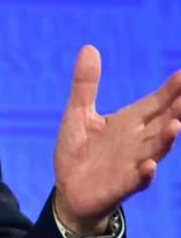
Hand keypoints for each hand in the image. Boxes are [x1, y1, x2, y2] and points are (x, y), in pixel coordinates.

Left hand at [53, 45, 180, 233]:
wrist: (68, 190)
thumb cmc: (78, 151)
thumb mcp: (78, 112)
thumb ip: (85, 84)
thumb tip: (89, 47)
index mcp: (128, 123)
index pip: (154, 103)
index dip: (170, 90)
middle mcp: (136, 142)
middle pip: (161, 123)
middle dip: (177, 110)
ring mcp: (131, 164)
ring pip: (154, 150)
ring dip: (165, 140)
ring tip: (176, 124)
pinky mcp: (119, 185)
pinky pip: (135, 180)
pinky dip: (144, 173)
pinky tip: (149, 165)